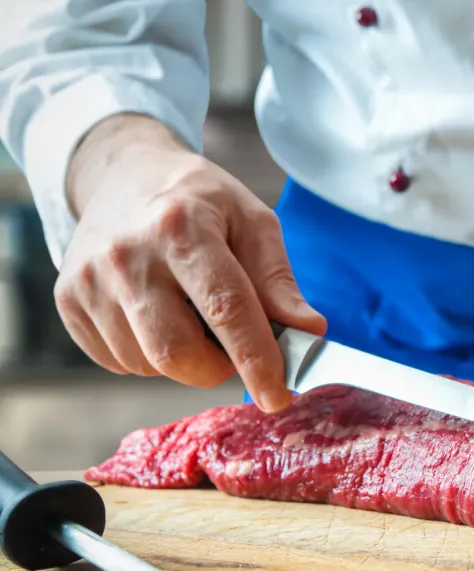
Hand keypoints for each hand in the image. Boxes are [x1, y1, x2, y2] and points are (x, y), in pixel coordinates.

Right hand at [56, 114, 325, 411]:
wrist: (122, 174)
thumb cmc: (200, 202)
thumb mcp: (252, 222)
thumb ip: (278, 281)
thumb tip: (309, 331)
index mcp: (182, 227)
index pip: (226, 309)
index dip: (256, 360)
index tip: (278, 396)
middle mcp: (127, 256)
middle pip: (178, 352)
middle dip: (218, 367)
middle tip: (233, 344)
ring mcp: (89, 281)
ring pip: (148, 364)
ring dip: (185, 360)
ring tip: (191, 314)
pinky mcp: (68, 301)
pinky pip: (120, 362)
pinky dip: (150, 356)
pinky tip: (158, 315)